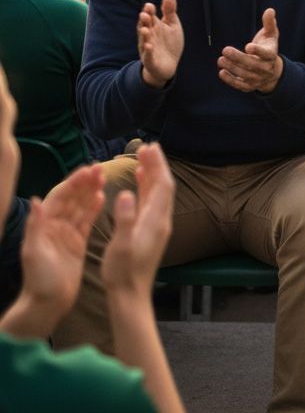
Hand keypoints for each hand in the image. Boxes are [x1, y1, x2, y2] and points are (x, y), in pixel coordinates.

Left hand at [18, 164, 104, 321]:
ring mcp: (67, 234)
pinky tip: (102, 198)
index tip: (87, 170)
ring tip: (103, 178)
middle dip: (84, 183)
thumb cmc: (40, 280)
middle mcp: (55, 226)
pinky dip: (94, 208)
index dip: (72, 183)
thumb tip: (36, 199)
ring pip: (80, 207)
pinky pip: (87, 221)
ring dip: (91, 191)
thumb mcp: (34, 252)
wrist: (48, 304)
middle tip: (100, 168)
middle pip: (71, 199)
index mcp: (44, 226)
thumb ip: (36, 226)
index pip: (59, 197)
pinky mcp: (78, 243)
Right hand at [101, 144, 173, 297]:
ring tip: (143, 156)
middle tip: (146, 146)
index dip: (158, 165)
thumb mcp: (121, 246)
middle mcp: (161, 220)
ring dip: (152, 173)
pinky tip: (139, 180)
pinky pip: (151, 202)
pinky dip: (147, 187)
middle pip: (163, 185)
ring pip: (157, 192)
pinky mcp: (150, 230)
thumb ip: (125, 219)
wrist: (131, 296)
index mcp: (156, 221)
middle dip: (156, 164)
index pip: (163, 185)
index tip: (150, 148)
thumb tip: (126, 193)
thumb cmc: (123, 273)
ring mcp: (156, 225)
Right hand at [137, 0, 183, 87]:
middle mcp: (149, 37)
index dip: (149, 12)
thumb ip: (170, 12)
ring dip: (144, 35)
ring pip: (144, 41)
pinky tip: (149, 46)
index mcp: (154, 27)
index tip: (149, 5)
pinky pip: (148, 56)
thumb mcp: (172, 25)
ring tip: (145, 29)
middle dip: (144, 22)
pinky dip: (148, 51)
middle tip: (145, 14)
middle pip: (145, 27)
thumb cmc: (169, 43)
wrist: (168, 65)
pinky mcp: (151, 60)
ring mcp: (148, 49)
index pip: (150, 17)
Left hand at [218, 8, 283, 92]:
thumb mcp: (271, 35)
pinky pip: (240, 85)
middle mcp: (266, 69)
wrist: (272, 71)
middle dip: (238, 58)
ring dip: (232, 68)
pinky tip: (222, 72)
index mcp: (272, 55)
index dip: (258, 51)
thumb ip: (269, 23)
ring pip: (245, 75)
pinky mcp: (250, 86)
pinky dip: (230, 80)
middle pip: (252, 64)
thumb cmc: (268, 48)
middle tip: (225, 50)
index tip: (248, 46)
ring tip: (221, 59)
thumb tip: (270, 10)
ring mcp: (258, 79)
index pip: (266, 54)